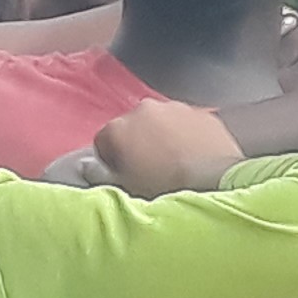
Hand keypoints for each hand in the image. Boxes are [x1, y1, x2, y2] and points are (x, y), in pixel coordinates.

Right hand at [92, 98, 242, 197]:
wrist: (212, 181)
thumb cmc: (164, 189)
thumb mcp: (126, 188)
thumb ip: (99, 174)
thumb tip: (84, 165)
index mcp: (119, 127)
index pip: (104, 141)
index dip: (112, 160)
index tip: (124, 174)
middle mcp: (144, 109)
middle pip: (133, 126)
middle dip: (139, 143)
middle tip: (150, 169)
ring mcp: (175, 108)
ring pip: (162, 122)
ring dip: (164, 136)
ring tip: (175, 164)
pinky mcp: (202, 113)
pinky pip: (188, 123)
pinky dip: (188, 135)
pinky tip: (195, 156)